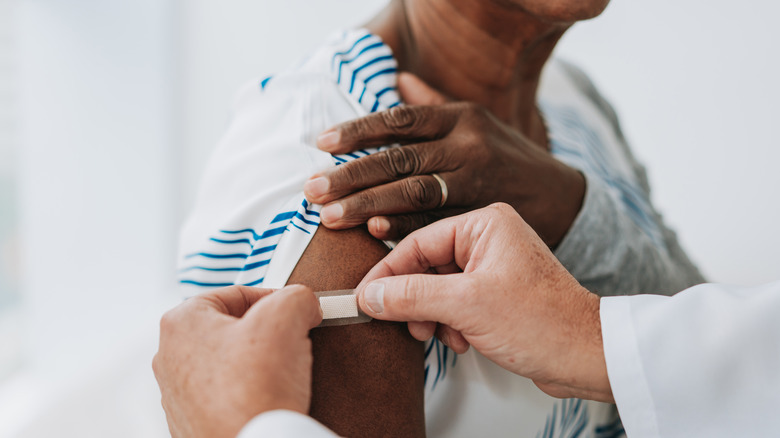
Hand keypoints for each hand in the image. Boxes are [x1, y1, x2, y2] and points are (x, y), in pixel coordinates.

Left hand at [153, 285, 322, 437]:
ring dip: (257, 363)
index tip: (294, 312)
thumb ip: (297, 296)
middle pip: (230, 328)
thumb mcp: (286, 318)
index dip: (273, 299)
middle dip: (264, 333)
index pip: (235, 294)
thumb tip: (305, 304)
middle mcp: (170, 357)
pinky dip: (248, 393)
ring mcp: (178, 394)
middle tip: (290, 341)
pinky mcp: (192, 423)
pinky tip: (268, 399)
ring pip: (228, 362)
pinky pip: (226, 396)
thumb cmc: (255, 390)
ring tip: (281, 374)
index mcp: (181, 322)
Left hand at [304, 73, 584, 245]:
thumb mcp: (477, 121)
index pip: (400, 120)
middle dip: (351, 176)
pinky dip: (405, 229)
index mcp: (462, 118)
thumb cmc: (508, 157)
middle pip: (400, 159)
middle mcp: (468, 147)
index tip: (322, 143)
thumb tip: (396, 78)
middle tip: (313, 190)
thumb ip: (433, 104)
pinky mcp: (481, 217)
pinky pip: (437, 223)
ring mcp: (477, 183)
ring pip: (414, 192)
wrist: (561, 198)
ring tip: (330, 217)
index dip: (358, 131)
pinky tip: (374, 233)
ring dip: (368, 205)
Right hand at [355, 203, 612, 401]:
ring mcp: (493, 267)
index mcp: (485, 225)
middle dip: (415, 301)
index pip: (418, 243)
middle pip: (426, 266)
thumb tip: (372, 295)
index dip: (388, 274)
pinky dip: (451, 323)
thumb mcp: (467, 306)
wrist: (586, 356)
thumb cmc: (545, 322)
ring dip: (433, 316)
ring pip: (438, 288)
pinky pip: (455, 303)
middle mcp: (489, 240)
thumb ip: (412, 296)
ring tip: (442, 335)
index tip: (366, 296)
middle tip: (407, 322)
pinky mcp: (496, 292)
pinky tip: (462, 340)